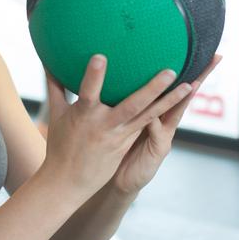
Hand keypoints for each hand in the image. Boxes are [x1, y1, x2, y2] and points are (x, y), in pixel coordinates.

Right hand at [41, 55, 196, 201]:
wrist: (69, 182)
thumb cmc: (60, 145)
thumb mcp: (56, 114)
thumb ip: (55, 86)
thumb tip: (48, 61)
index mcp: (84, 115)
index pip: (88, 92)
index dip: (94, 76)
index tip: (100, 57)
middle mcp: (105, 125)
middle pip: (131, 105)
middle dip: (151, 88)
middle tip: (169, 71)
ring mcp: (120, 136)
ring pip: (148, 115)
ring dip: (169, 100)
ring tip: (190, 85)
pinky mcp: (128, 143)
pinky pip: (149, 124)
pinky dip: (164, 112)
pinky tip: (179, 100)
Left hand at [110, 54, 221, 194]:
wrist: (118, 177)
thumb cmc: (119, 143)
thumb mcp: (123, 115)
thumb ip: (125, 96)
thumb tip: (120, 67)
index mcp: (157, 108)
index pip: (174, 83)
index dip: (188, 66)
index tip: (198, 46)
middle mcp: (165, 119)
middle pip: (184, 93)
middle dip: (200, 76)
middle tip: (213, 58)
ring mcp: (164, 135)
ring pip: (176, 112)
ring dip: (183, 98)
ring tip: (193, 83)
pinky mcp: (158, 151)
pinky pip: (158, 135)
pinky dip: (157, 125)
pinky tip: (155, 116)